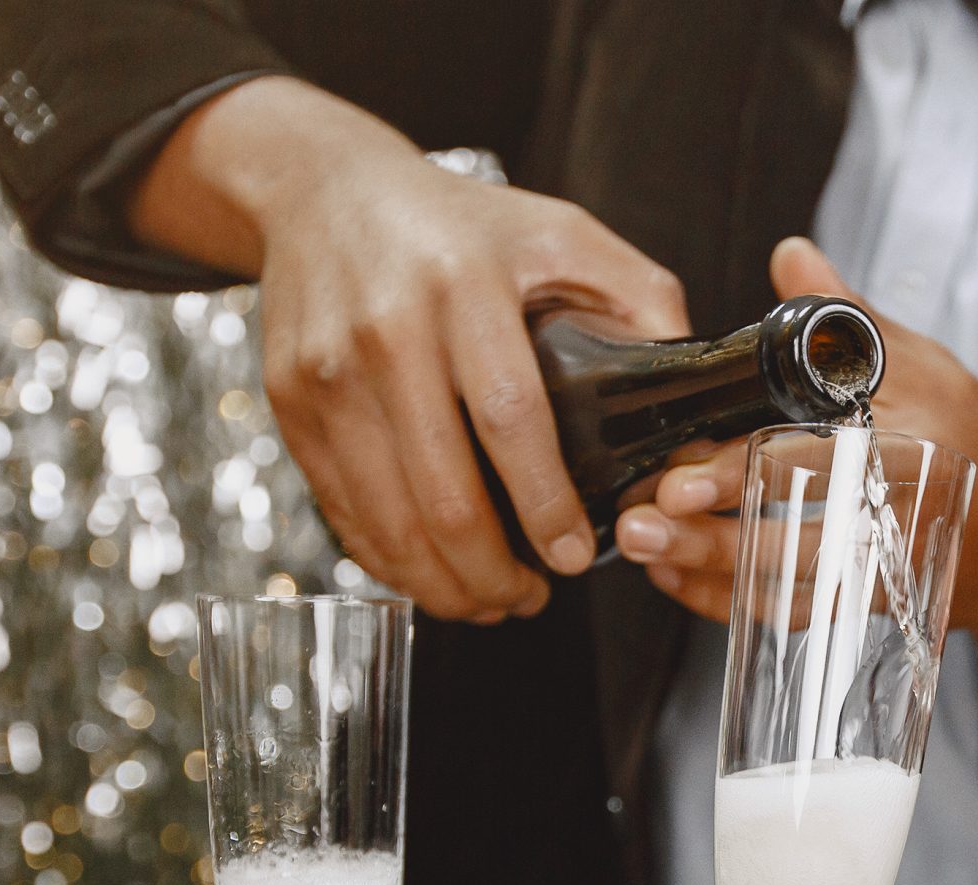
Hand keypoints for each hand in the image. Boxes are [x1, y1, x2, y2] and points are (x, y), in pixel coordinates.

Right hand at [136, 78, 689, 620]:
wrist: (326, 191)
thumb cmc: (462, 225)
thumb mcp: (564, 234)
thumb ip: (639, 305)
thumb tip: (686, 398)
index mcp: (466, 286)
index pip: (510, 418)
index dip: (544, 504)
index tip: (571, 556)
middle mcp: (388, 329)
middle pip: (443, 492)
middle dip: (494, 572)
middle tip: (533, 598)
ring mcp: (328, 372)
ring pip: (388, 519)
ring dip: (444, 584)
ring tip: (489, 600)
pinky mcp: (290, 403)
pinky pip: (343, 509)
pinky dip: (390, 560)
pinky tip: (432, 573)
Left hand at [612, 237, 977, 638]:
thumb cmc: (976, 446)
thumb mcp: (929, 366)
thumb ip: (852, 317)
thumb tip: (792, 258)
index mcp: (913, 447)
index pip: (819, 460)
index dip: (743, 471)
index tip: (682, 473)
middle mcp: (893, 518)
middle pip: (791, 541)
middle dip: (711, 537)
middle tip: (644, 521)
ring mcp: (875, 571)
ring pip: (784, 588)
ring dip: (706, 573)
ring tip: (645, 546)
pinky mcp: (860, 605)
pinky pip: (789, 616)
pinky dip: (729, 604)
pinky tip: (677, 577)